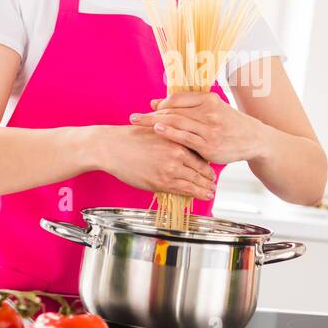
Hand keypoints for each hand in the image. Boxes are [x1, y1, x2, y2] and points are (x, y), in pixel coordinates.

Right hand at [93, 125, 215, 199]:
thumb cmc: (131, 138)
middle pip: (202, 170)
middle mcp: (177, 155)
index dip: (208, 165)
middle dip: (209, 178)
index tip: (211, 170)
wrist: (112, 147)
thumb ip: (173, 139)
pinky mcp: (161, 182)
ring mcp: (170, 170)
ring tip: (210, 192)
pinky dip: (196, 194)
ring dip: (205, 188)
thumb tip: (184, 148)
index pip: (201, 155)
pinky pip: (184, 190)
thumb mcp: (157, 131)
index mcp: (177, 140)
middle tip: (214, 183)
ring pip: (196, 182)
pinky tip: (202, 196)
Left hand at [128, 91, 266, 164]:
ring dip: (154, 123)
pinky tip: (157, 131)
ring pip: (177, 122)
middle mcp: (208, 112)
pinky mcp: (209, 145)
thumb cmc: (230, 124)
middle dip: (150, 114)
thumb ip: (187, 106)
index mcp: (209, 100)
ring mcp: (209, 129)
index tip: (148, 109)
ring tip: (137, 123)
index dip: (161, 104)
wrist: (254, 139)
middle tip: (132, 117)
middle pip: (173, 111)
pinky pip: (185, 138)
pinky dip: (170, 133)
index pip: (178, 99)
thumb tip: (156, 103)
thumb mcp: (213, 109)